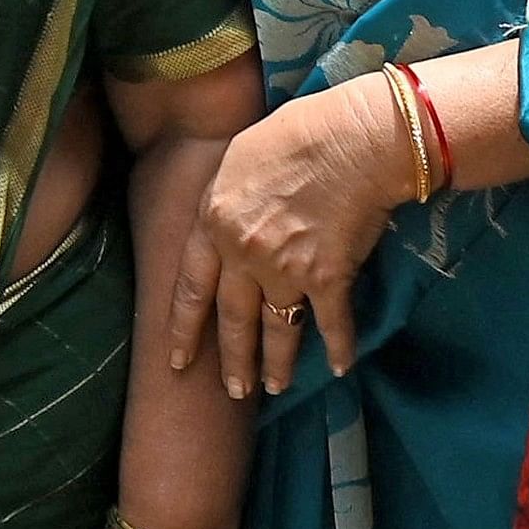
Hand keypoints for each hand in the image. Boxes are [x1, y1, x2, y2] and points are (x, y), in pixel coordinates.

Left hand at [170, 77, 411, 395]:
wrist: (351, 140)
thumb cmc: (294, 136)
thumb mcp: (234, 161)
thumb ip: (223, 201)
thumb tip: (222, 220)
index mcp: (212, 222)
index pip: (189, 287)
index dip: (183, 328)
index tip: (177, 361)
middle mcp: (242, 253)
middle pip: (232, 318)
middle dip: (232, 359)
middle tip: (234, 392)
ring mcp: (284, 269)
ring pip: (277, 329)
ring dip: (277, 363)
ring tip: (274, 387)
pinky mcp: (328, 278)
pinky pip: (331, 324)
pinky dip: (338, 348)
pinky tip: (338, 366)